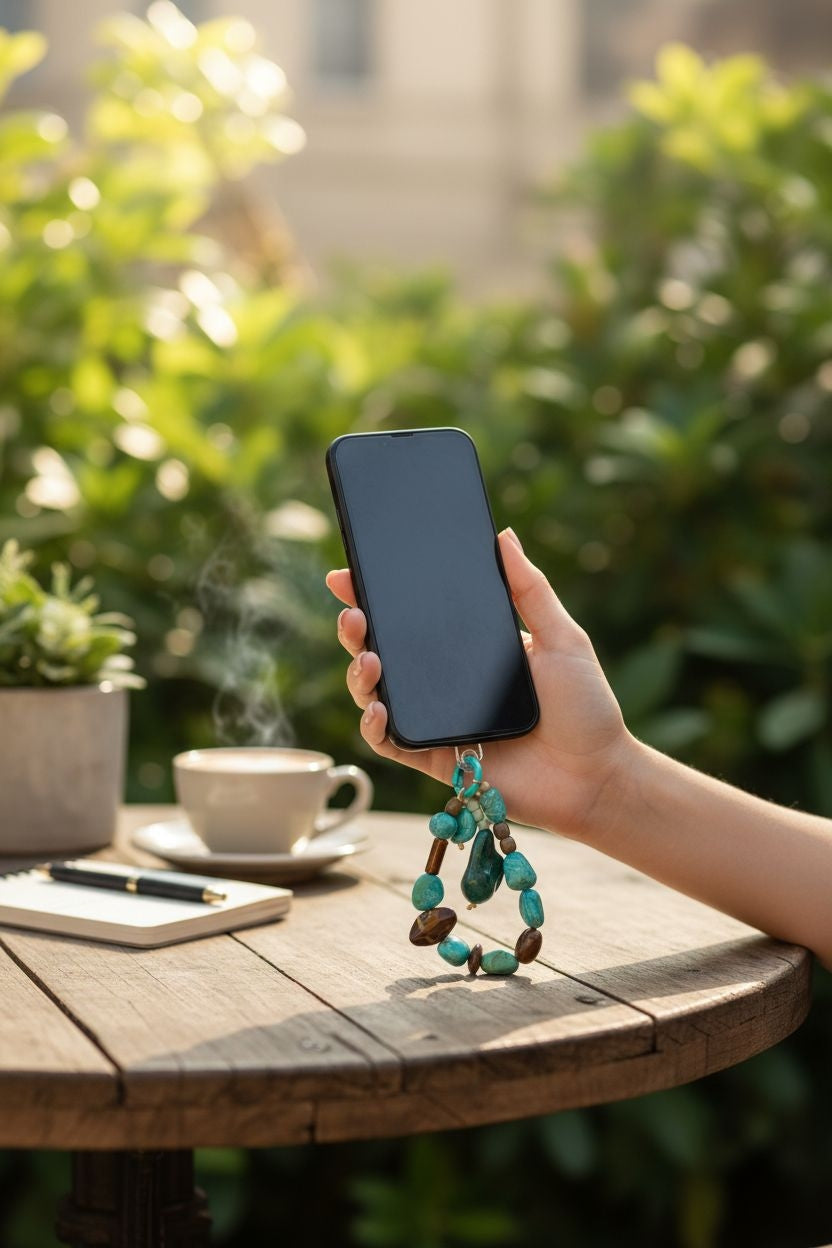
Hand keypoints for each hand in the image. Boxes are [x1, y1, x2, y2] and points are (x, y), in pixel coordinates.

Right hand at [325, 528, 632, 837]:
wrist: (597, 776)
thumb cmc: (586, 708)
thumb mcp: (562, 639)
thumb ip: (531, 590)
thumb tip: (503, 536)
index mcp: (468, 648)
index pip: (412, 616)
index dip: (376, 595)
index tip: (350, 573)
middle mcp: (444, 682)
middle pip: (382, 649)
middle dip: (356, 628)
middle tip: (354, 612)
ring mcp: (436, 720)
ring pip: (376, 694)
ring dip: (360, 674)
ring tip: (368, 658)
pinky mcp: (434, 758)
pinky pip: (390, 743)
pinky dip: (374, 726)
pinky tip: (379, 708)